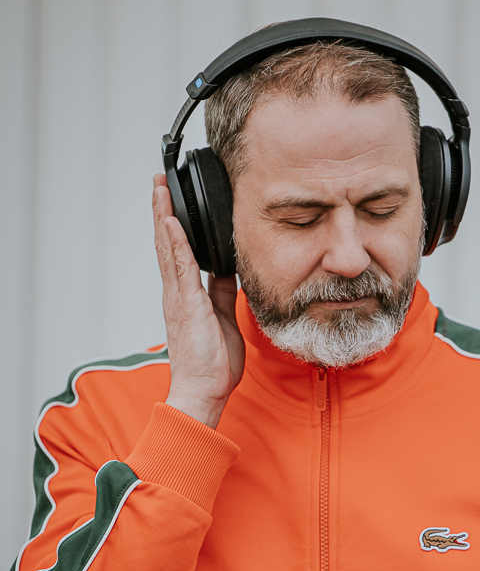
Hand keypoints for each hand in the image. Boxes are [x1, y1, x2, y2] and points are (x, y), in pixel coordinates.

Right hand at [152, 174, 244, 427]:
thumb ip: (222, 292)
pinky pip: (180, 267)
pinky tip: (171, 222)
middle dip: (162, 210)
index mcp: (186, 295)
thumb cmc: (212, 362)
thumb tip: (229, 270)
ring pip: (169, 248)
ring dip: (163, 216)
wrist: (204, 390)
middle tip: (159, 180)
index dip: (174, 224)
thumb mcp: (223, 317)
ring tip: (159, 189)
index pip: (178, 251)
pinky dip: (175, 243)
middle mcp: (177, 292)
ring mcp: (179, 297)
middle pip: (167, 242)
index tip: (171, 198)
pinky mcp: (186, 304)